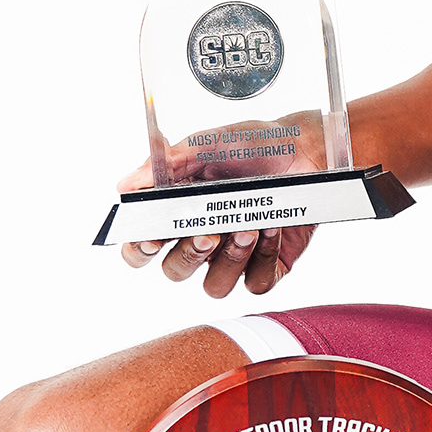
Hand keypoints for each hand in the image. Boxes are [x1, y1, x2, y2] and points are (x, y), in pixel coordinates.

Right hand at [114, 159, 314, 300]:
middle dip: (190, 255)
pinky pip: (256, 283)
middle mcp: (202, 239)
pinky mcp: (267, 266)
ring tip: (249, 226)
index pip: (143, 247)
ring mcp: (234, 257)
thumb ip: (166, 164)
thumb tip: (125, 184)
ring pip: (215, 286)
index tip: (153, 238)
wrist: (305, 148)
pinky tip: (273, 229)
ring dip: (230, 258)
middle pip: (175, 271)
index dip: (140, 250)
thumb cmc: (253, 145)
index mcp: (179, 213)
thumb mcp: (206, 145)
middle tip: (209, 232)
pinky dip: (264, 259)